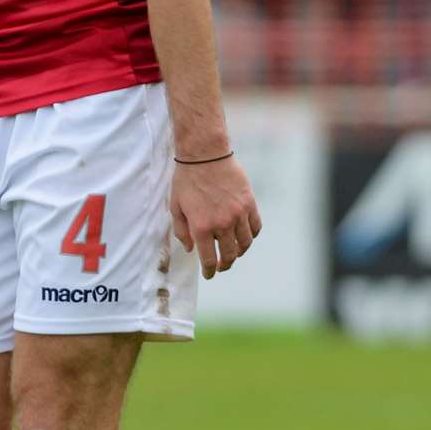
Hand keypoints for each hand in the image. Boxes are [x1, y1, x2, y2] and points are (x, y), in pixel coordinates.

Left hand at [170, 155, 261, 279]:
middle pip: (229, 255)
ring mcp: (238, 214)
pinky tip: (244, 236)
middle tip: (221, 266)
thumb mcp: (175, 206)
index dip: (209, 271)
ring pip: (245, 244)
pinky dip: (251, 236)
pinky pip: (255, 227)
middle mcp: (222, 224)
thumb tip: (190, 249)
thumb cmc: (186, 179)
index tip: (209, 274)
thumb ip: (181, 231)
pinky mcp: (249, 203)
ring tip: (233, 253)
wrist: (205, 155)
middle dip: (225, 265)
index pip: (209, 259)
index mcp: (201, 227)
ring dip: (239, 252)